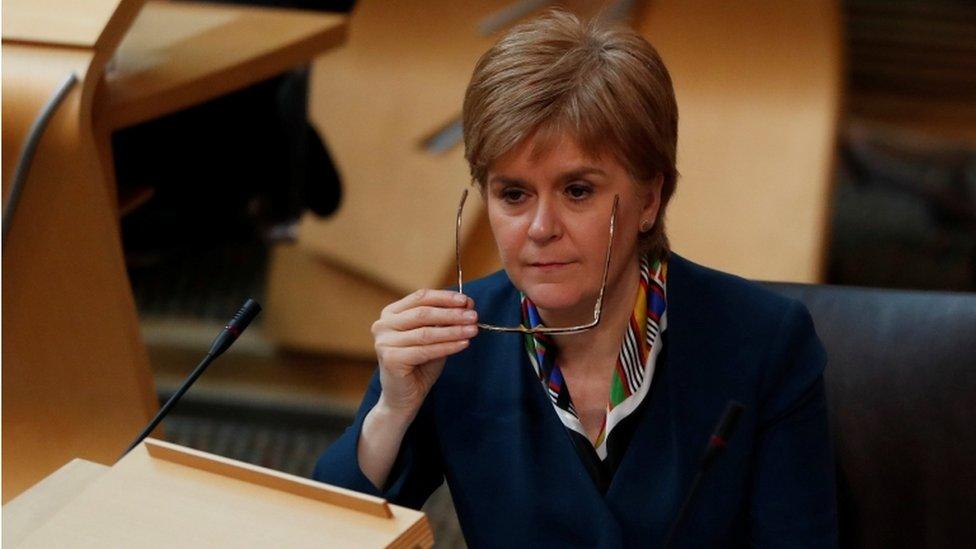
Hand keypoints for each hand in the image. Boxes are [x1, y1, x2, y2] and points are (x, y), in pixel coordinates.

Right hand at [371, 289, 477, 419]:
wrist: (404, 398)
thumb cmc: (419, 366)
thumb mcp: (433, 338)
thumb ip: (445, 321)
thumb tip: (467, 303)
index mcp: (391, 314)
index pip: (420, 298)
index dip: (445, 298)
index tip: (466, 301)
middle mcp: (383, 325)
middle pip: (423, 313)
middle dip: (452, 314)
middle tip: (474, 316)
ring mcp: (384, 342)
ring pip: (426, 332)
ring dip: (453, 330)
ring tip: (473, 330)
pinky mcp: (391, 359)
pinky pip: (426, 350)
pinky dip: (447, 346)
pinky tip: (464, 344)